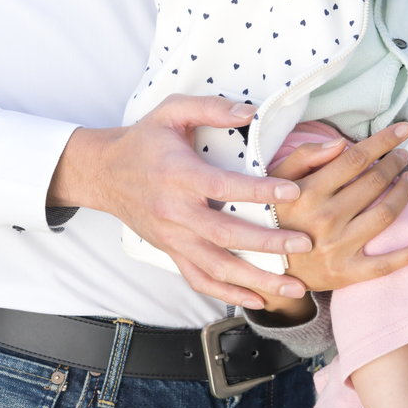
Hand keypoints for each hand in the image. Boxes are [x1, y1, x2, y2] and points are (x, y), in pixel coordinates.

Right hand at [48, 95, 310, 309]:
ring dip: (257, 280)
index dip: (259, 192)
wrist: (103, 173)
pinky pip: (199, 279)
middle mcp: (175, 211)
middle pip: (225, 234)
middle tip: (304, 244)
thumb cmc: (144, 140)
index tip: (293, 192)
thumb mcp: (171, 110)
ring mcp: (172, 238)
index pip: (223, 187)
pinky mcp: (170, 252)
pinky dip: (229, 294)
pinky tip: (259, 299)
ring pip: (216, 267)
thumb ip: (211, 107)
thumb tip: (250, 111)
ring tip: (294, 287)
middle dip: (268, 244)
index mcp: (179, 175)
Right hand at [265, 122, 407, 299]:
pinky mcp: (347, 272)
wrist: (263, 268)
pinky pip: (386, 264)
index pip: (355, 159)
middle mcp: (325, 219)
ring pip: (385, 214)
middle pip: (374, 182)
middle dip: (395, 162)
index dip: (382, 141)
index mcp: (307, 192)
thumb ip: (305, 157)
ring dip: (405, 192)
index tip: (403, 129)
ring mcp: (338, 248)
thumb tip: (341, 143)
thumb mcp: (275, 181)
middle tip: (403, 154)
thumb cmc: (272, 216)